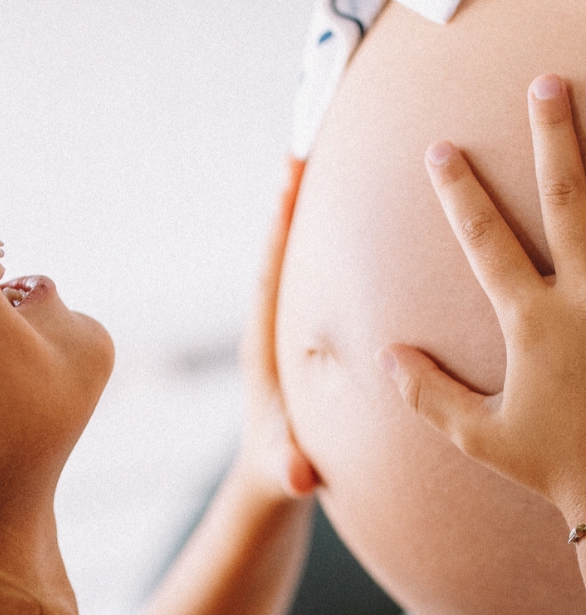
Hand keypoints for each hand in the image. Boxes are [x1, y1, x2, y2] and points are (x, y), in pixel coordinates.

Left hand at [237, 158, 318, 501]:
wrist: (271, 473)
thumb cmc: (279, 468)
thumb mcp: (286, 470)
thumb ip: (289, 468)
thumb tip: (295, 472)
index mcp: (262, 346)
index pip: (269, 276)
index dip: (278, 229)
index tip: (287, 179)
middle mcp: (269, 327)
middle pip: (281, 253)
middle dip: (292, 202)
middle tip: (306, 141)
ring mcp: (285, 328)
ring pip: (297, 261)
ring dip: (309, 214)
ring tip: (326, 156)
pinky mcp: (303, 334)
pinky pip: (314, 277)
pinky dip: (327, 244)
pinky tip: (353, 218)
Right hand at [379, 75, 585, 527]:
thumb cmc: (557, 463)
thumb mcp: (482, 438)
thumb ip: (430, 394)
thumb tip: (387, 355)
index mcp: (535, 323)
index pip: (488, 243)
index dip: (461, 194)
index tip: (441, 149)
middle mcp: (585, 300)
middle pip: (569, 200)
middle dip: (553, 138)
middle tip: (546, 83)